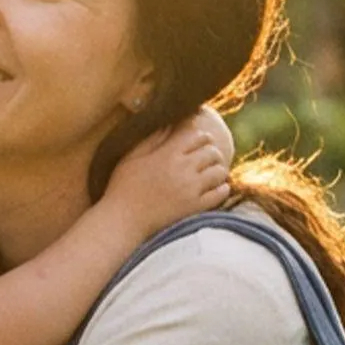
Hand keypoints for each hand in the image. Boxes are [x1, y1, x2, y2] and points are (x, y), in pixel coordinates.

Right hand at [101, 110, 233, 238]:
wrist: (123, 221)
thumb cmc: (122, 188)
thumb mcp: (131, 157)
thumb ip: (152, 139)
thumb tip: (169, 124)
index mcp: (167, 154)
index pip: (197, 134)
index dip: (201, 136)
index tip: (198, 141)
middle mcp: (182, 169)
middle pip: (212, 151)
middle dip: (211, 152)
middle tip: (207, 157)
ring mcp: (190, 189)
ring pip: (219, 171)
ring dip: (218, 170)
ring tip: (212, 173)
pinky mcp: (194, 207)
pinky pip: (220, 194)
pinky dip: (222, 189)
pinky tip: (217, 188)